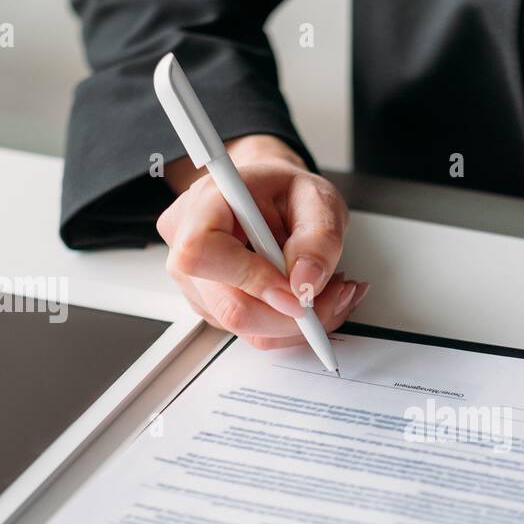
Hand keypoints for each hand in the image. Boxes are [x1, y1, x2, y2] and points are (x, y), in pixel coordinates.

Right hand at [156, 134, 367, 348]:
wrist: (269, 197)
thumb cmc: (283, 191)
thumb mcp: (317, 198)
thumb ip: (318, 237)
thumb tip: (305, 283)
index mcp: (203, 206)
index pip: (201, 254)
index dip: (252, 279)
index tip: (296, 285)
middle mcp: (187, 249)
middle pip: (230, 308)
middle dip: (293, 313)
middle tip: (336, 290)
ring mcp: (198, 285)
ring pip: (249, 329)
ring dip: (300, 320)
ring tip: (329, 287)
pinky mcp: (215, 309)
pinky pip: (257, 332)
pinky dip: (292, 322)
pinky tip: (308, 296)